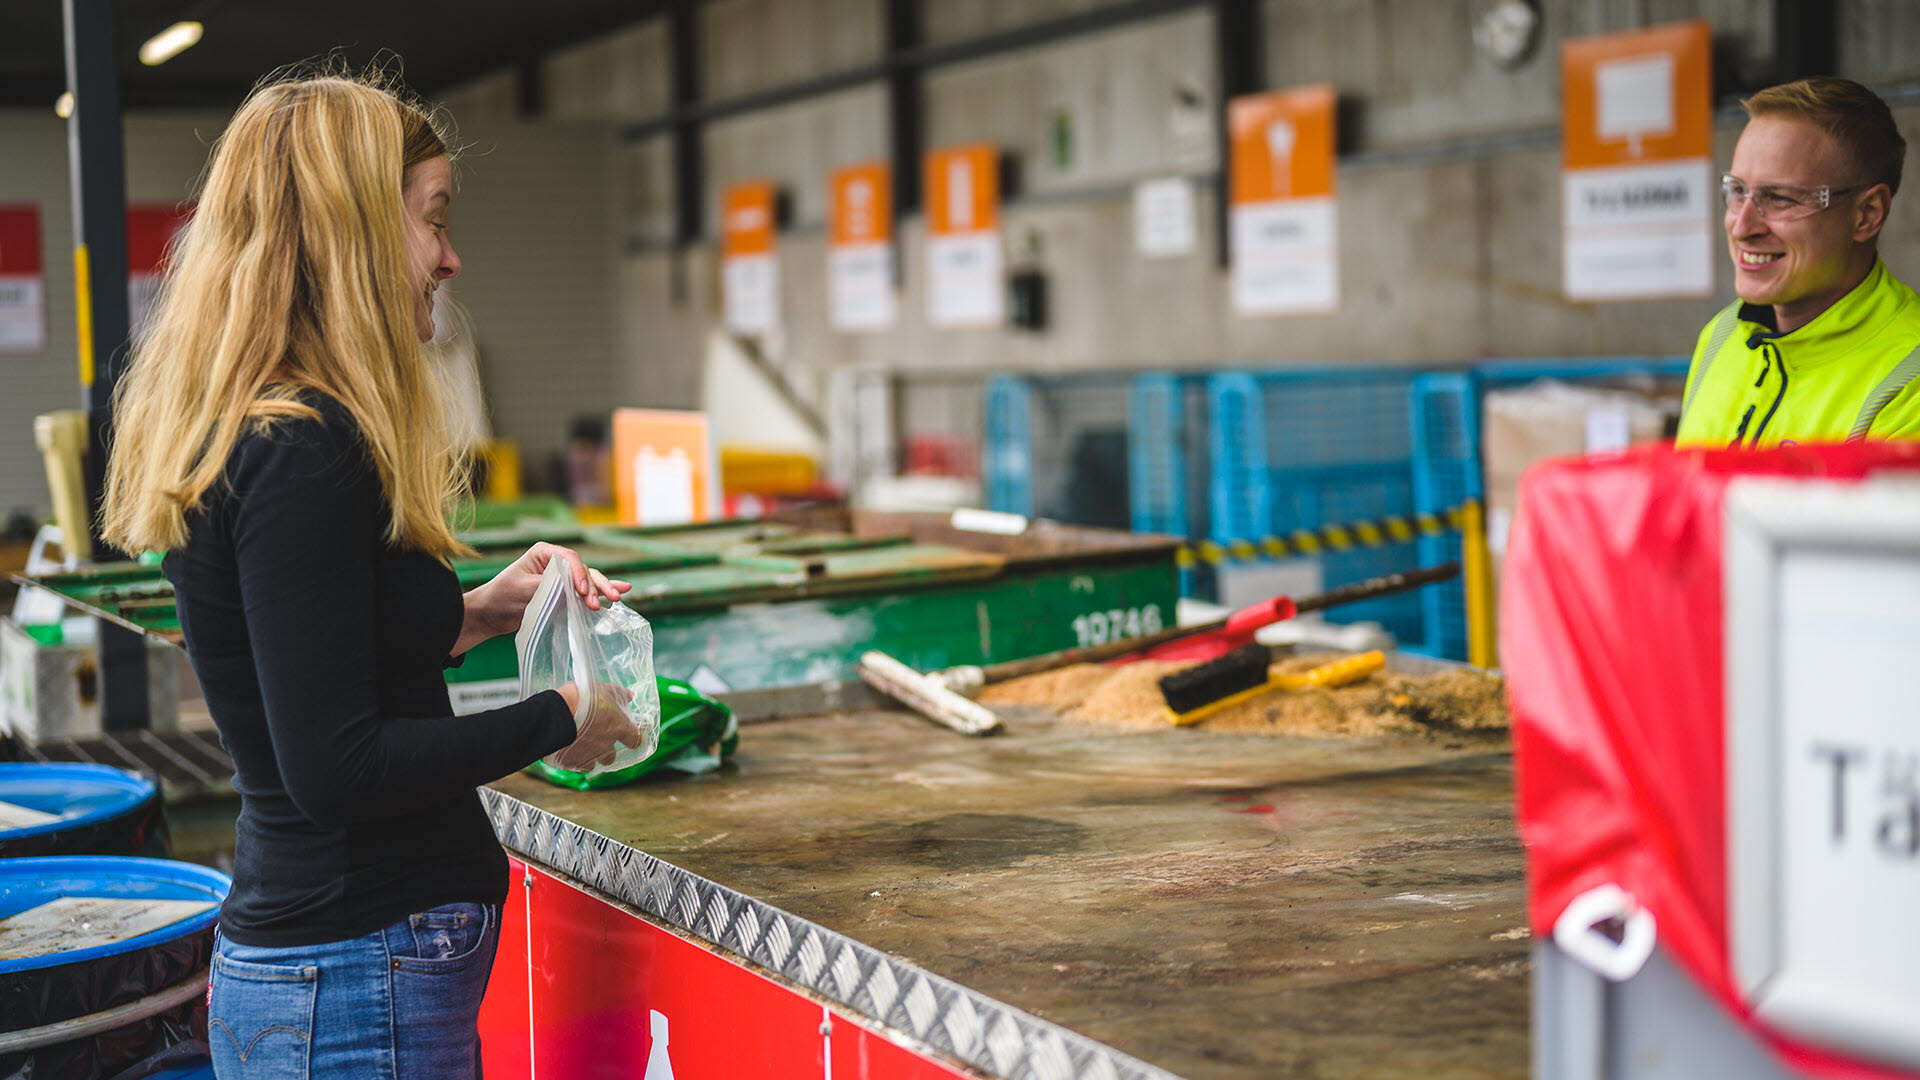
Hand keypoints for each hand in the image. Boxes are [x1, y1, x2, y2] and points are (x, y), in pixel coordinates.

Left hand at [454, 542, 632, 655]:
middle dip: (595, 585)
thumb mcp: (525, 590)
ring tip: (616, 599)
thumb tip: (574, 589)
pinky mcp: (564, 593)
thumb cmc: (502, 597)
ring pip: (588, 580)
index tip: (581, 592)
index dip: (579, 574)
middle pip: (582, 570)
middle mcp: (555, 562)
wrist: (490, 614)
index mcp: (544, 552)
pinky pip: (586, 590)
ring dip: (601, 590)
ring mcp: (561, 577)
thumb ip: (550, 586)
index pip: (569, 558)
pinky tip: (621, 591)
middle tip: (603, 600)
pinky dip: (602, 591)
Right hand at [547, 680, 641, 772]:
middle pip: (612, 756)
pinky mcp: (573, 763)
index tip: (629, 736)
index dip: (632, 739)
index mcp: (618, 728)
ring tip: (581, 745)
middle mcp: (607, 746)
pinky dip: (576, 760)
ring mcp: (590, 756)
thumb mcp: (602, 688)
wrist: (554, 714)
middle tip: (596, 738)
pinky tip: (570, 750)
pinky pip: (578, 765)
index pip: (635, 739)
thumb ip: (618, 693)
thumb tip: (630, 696)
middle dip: (606, 750)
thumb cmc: (580, 697)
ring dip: (592, 756)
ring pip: (595, 763)